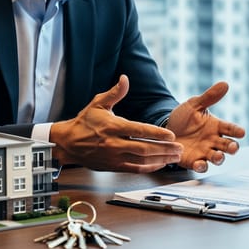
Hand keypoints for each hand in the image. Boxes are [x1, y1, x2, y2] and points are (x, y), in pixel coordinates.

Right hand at [50, 75, 183, 172]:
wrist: (68, 143)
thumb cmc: (85, 122)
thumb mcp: (98, 104)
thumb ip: (115, 93)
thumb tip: (125, 79)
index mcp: (113, 126)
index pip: (138, 130)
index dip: (156, 133)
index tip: (171, 135)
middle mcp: (114, 143)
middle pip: (144, 148)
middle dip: (164, 149)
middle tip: (180, 148)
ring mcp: (114, 157)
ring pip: (142, 161)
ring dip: (161, 159)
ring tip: (176, 157)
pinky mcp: (113, 167)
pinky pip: (135, 169)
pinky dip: (150, 167)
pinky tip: (161, 164)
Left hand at [166, 81, 245, 172]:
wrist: (166, 128)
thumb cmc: (184, 117)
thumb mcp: (194, 104)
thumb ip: (209, 97)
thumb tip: (225, 84)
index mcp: (216, 126)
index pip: (230, 128)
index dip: (237, 131)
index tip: (242, 132)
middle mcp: (213, 140)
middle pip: (228, 146)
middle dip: (232, 147)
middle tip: (233, 147)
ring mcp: (204, 152)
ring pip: (217, 157)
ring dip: (219, 158)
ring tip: (219, 156)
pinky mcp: (193, 161)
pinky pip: (200, 166)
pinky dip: (201, 166)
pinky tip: (200, 164)